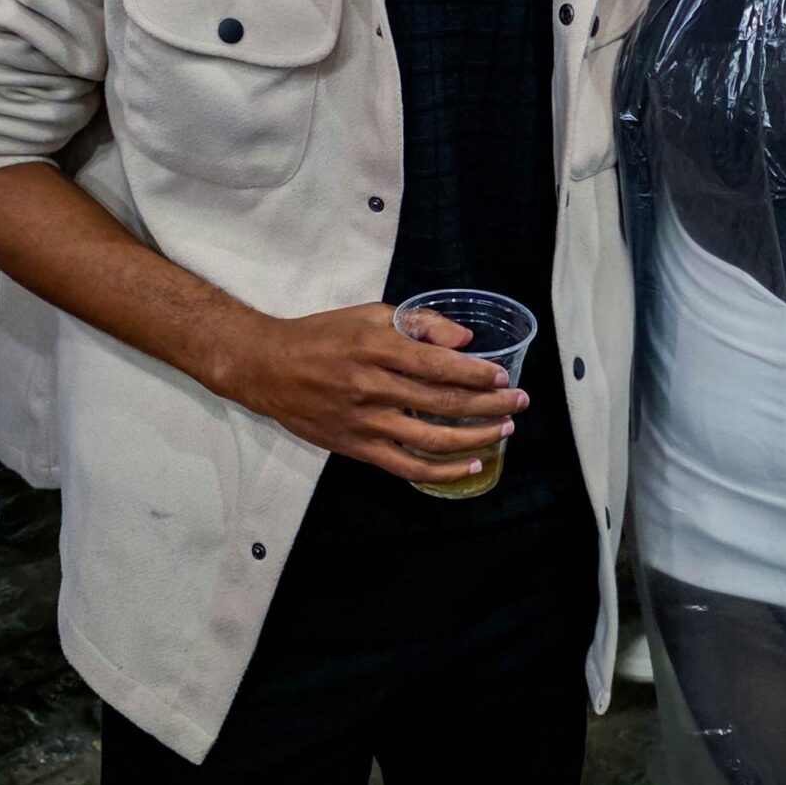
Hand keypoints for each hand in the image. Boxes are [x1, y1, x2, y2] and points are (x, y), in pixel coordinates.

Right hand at [209, 301, 527, 485]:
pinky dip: (442, 470)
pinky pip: (407, 466)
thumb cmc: (322, 336)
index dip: (476, 373)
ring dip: (475, 437)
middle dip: (489, 404)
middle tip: (518, 402)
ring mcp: (364, 421)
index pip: (438, 364)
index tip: (501, 376)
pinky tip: (470, 464)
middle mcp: (371, 386)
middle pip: (443, 402)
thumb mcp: (368, 314)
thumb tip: (464, 340)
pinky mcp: (357, 448)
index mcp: (375, 347)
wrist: (267, 368)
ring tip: (504, 430)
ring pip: (432, 437)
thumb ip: (418, 323)